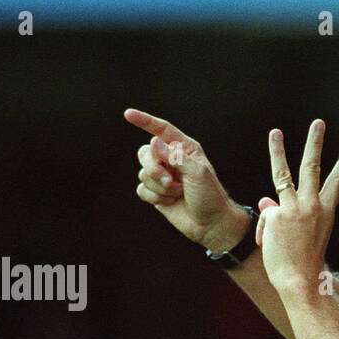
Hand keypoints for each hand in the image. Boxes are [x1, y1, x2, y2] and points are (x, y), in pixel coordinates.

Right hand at [124, 107, 248, 251]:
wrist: (211, 224)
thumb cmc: (210, 196)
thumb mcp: (197, 173)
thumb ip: (175, 157)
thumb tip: (153, 143)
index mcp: (184, 149)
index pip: (161, 130)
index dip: (145, 121)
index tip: (128, 114)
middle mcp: (171, 159)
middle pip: (145, 153)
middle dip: (154, 168)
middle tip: (169, 181)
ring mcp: (162, 176)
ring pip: (143, 173)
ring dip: (160, 187)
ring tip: (178, 193)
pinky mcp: (156, 192)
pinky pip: (141, 189)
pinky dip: (155, 197)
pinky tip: (170, 202)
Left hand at [256, 120, 338, 293]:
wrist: (301, 282)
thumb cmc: (303, 264)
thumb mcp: (300, 236)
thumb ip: (282, 214)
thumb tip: (265, 198)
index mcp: (326, 212)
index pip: (336, 181)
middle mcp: (313, 206)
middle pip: (313, 167)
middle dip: (316, 144)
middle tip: (319, 123)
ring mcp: (295, 208)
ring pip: (283, 173)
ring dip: (278, 151)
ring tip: (275, 132)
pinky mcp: (278, 215)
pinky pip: (266, 215)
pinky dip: (265, 230)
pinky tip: (269, 245)